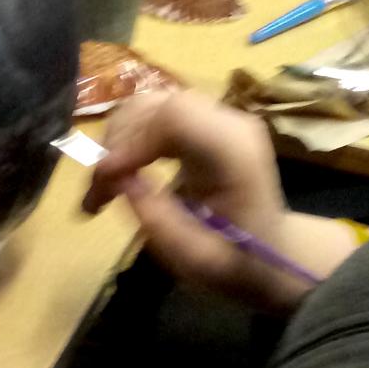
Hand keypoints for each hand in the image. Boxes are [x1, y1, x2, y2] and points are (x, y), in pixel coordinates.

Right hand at [83, 89, 308, 308]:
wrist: (272, 255)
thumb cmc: (236, 262)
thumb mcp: (194, 258)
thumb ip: (158, 220)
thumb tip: (119, 179)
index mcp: (236, 153)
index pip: (174, 117)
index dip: (131, 141)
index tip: (105, 181)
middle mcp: (230, 123)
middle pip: (157, 105)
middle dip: (116, 143)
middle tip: (97, 194)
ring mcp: (218, 119)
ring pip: (150, 106)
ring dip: (117, 142)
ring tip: (103, 188)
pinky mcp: (204, 124)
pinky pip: (155, 116)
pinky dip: (129, 140)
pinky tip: (119, 173)